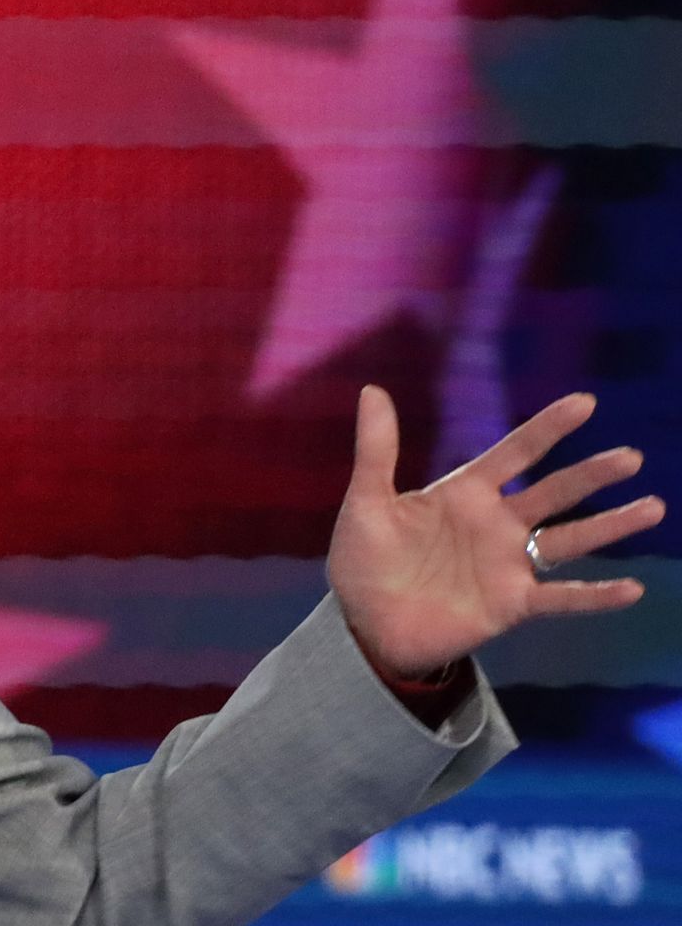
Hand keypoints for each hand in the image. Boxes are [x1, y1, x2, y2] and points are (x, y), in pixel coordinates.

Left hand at [328, 386, 663, 678]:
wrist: (364, 625)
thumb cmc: (365, 561)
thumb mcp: (367, 501)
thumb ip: (376, 449)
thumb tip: (373, 390)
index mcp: (464, 493)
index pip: (514, 453)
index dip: (547, 428)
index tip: (585, 402)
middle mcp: (496, 524)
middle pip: (553, 492)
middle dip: (591, 474)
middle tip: (631, 457)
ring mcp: (508, 565)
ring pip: (570, 539)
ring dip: (610, 526)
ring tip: (652, 507)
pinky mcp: (511, 604)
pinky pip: (561, 598)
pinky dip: (594, 595)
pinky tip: (632, 590)